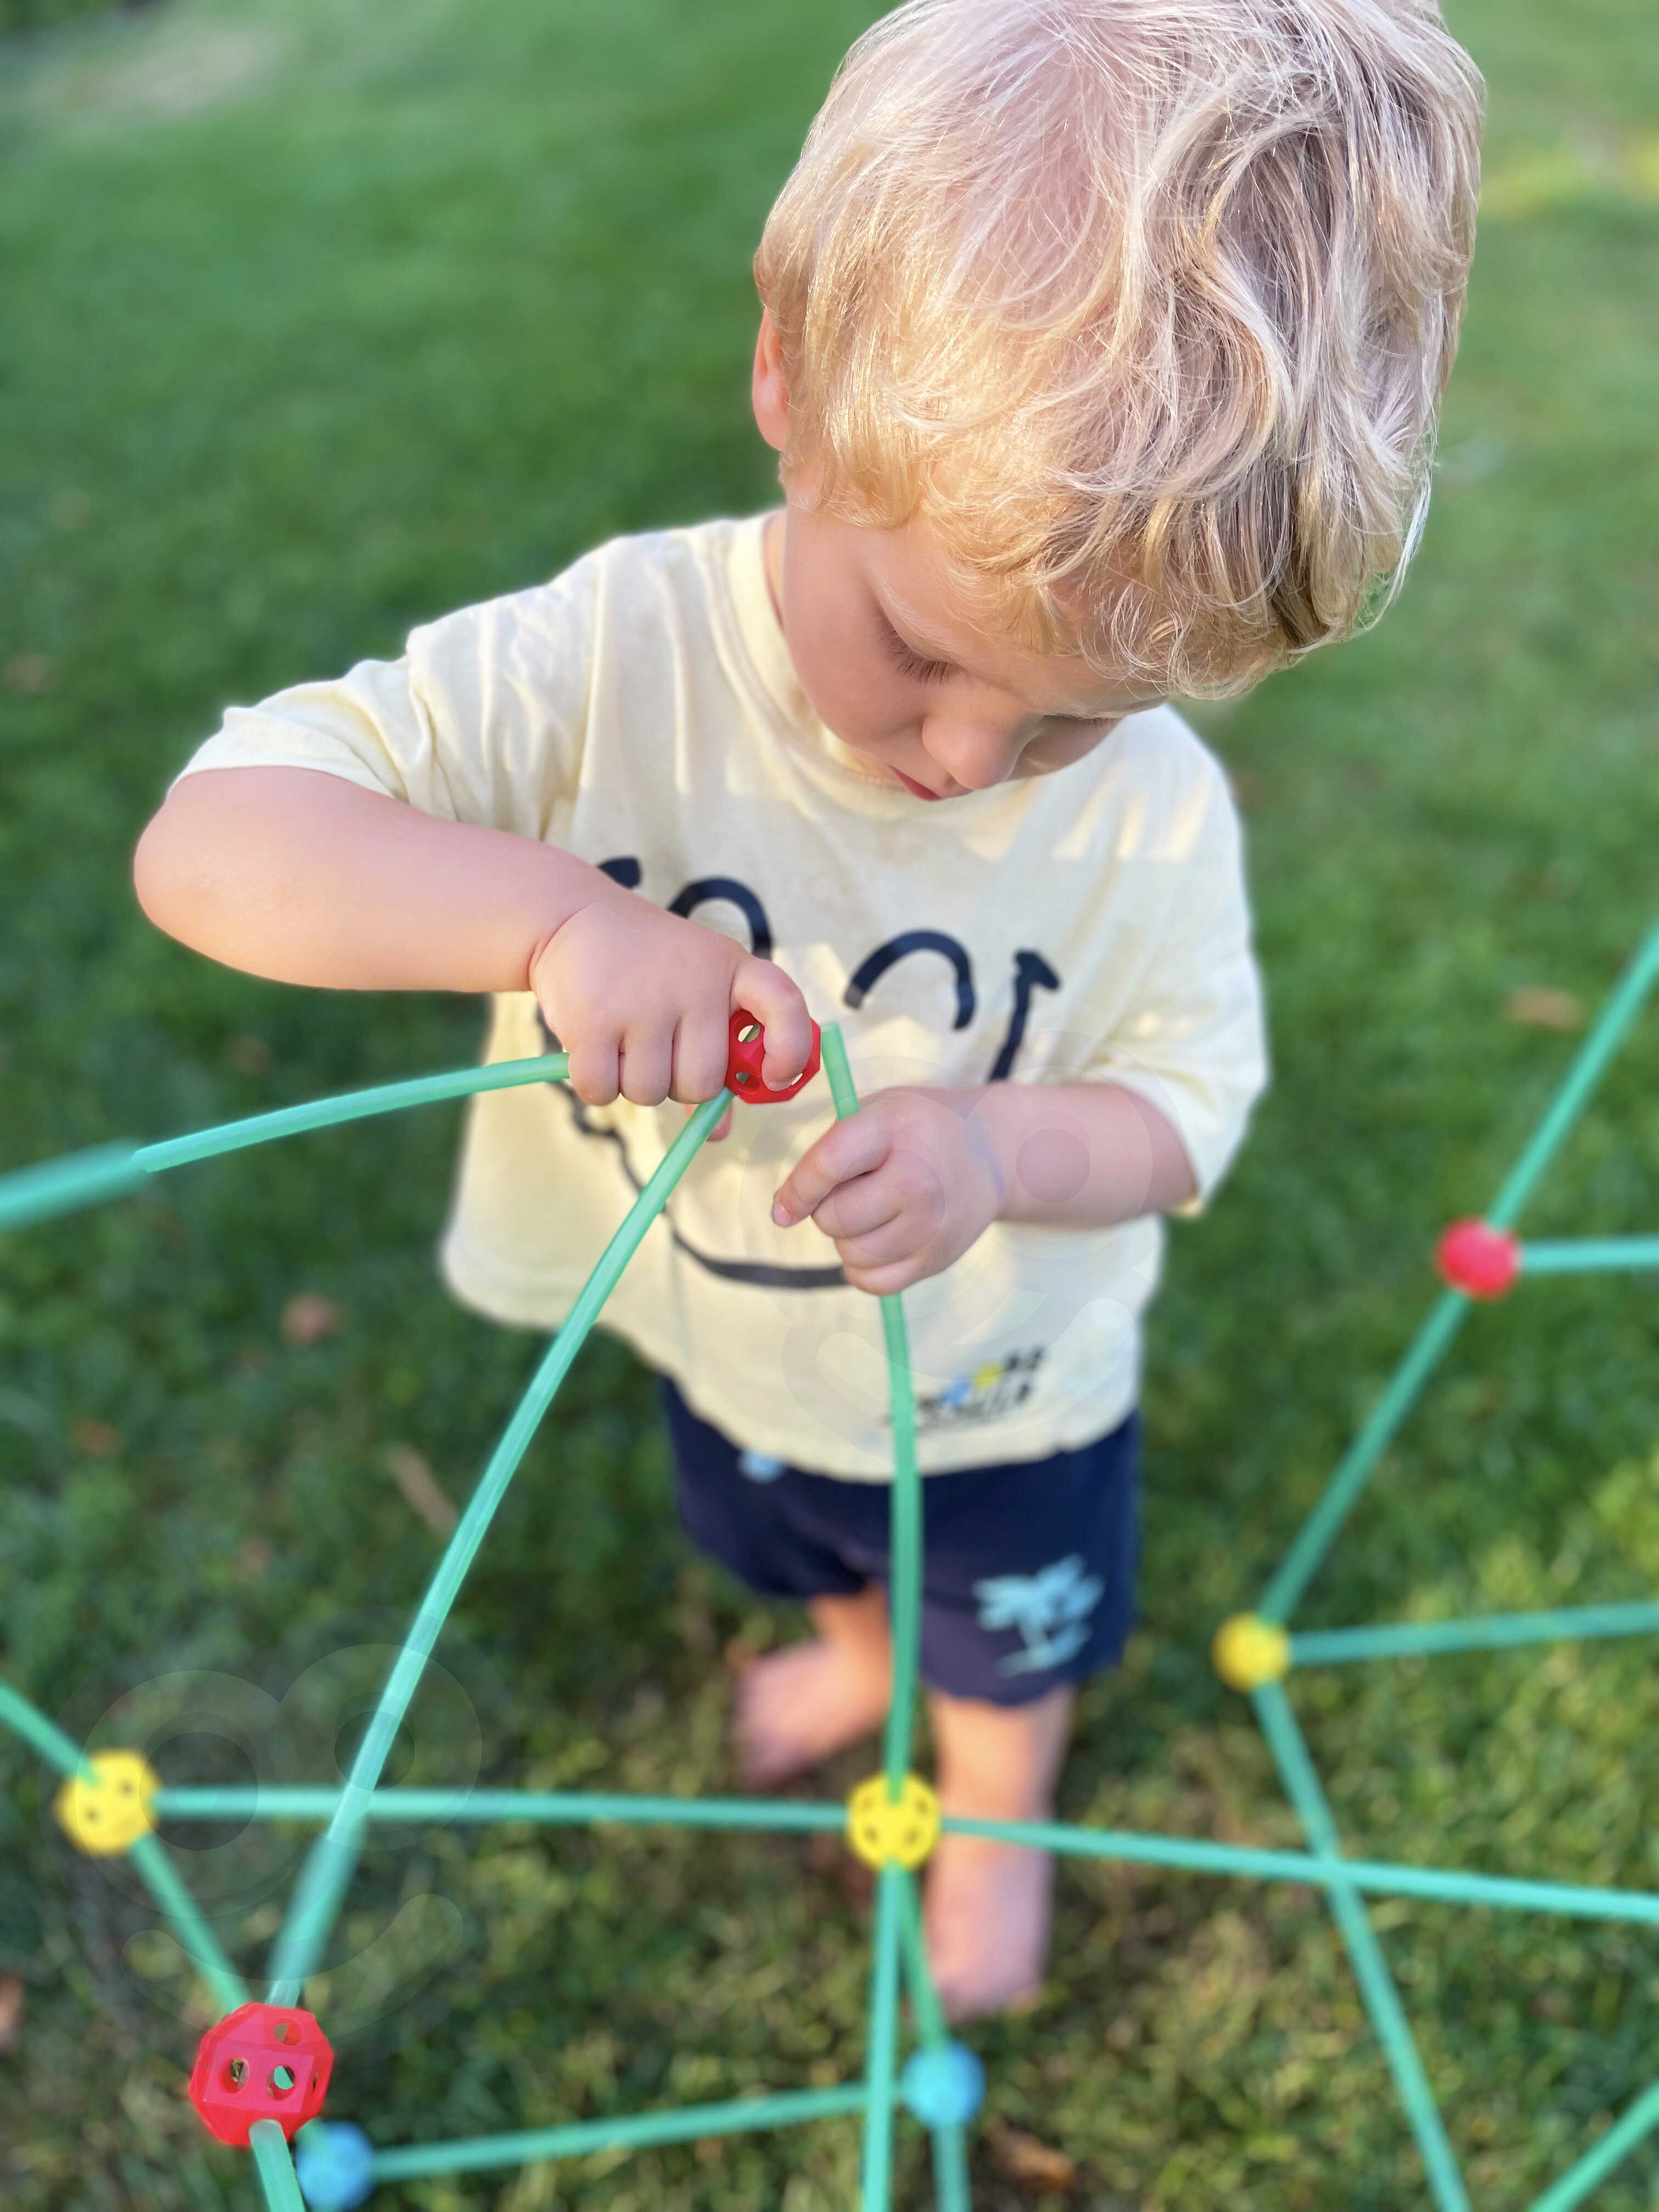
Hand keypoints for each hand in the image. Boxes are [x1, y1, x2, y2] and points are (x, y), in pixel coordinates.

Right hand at [529, 884, 811, 1108]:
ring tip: (622, 1038)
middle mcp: (694, 983)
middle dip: (676, 1082)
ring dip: (632, 1082)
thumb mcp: (694, 990)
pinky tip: (592, 1047)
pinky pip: (603, 1091)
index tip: (774, 1076)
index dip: (789, 1050)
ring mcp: (644, 1001)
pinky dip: (595, 1084)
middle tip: (656, 1047)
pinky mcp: (594, 1020)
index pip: (785, 1006)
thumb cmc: (645, 966)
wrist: (571, 918)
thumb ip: (716, 1057)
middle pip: (701, 1083)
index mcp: (732, 969)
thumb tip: (719, 1133)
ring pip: (650, 1092)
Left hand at [770, 1087, 1005, 1294]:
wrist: (992, 1151)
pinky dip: (863, 1266)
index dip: (797, 1191)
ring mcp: (931, 1224)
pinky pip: (872, 1281)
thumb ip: (829, 1150)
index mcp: (894, 1129)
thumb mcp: (877, 1112)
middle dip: (827, 1209)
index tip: (783, 1209)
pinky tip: (879, 1239)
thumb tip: (784, 1211)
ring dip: (846, 1237)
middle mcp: (917, 1179)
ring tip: (873, 1210)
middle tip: (854, 1190)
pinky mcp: (937, 1258)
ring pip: (850, 1253)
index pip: (828, 1166)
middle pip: (835, 1218)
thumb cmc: (918, 1130)